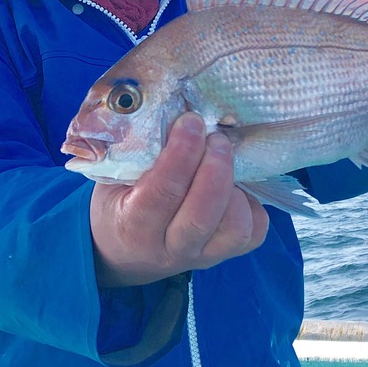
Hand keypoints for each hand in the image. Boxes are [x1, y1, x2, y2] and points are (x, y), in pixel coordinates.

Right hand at [89, 112, 268, 286]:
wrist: (124, 253)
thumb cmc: (119, 204)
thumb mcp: (113, 179)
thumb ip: (138, 153)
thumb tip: (178, 111)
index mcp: (133, 226)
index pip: (162, 192)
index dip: (182, 153)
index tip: (191, 121)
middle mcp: (169, 248)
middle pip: (201, 215)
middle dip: (215, 168)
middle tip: (216, 137)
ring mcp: (201, 256)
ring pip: (234, 229)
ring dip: (237, 188)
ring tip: (227, 160)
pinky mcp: (225, 255)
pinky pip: (253, 234)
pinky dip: (253, 204)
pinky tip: (237, 184)